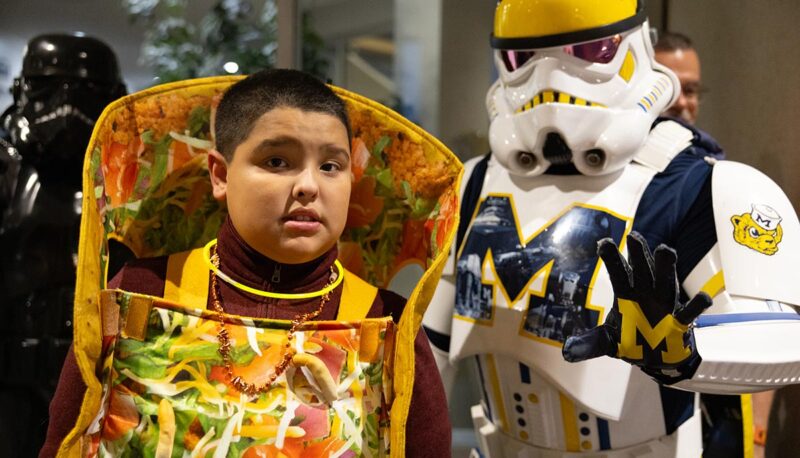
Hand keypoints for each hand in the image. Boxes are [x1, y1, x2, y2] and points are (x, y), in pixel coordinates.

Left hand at [562, 232, 711, 382]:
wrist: (656, 359)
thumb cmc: (631, 341)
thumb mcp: (607, 343)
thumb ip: (589, 345)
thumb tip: (566, 353)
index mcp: (626, 295)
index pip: (618, 273)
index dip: (612, 258)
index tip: (603, 243)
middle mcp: (646, 294)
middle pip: (642, 270)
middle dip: (638, 254)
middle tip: (634, 236)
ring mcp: (664, 305)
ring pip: (665, 281)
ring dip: (666, 266)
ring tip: (666, 250)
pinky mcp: (680, 321)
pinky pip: (690, 311)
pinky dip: (697, 304)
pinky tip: (704, 298)